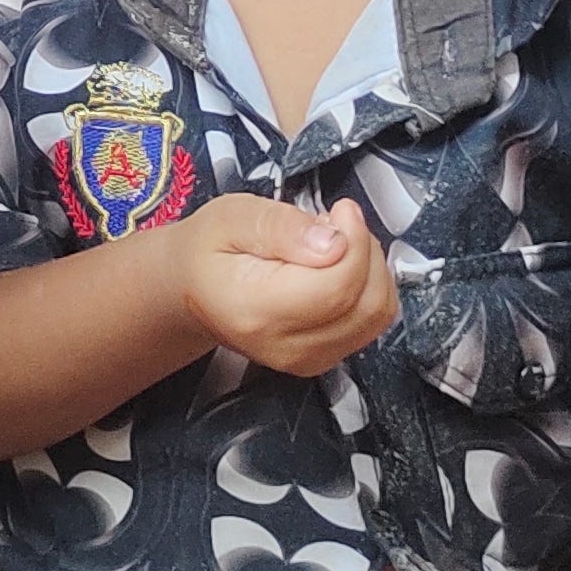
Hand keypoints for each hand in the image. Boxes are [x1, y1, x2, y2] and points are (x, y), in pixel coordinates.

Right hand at [163, 193, 394, 376]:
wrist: (193, 289)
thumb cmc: (209, 249)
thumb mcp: (232, 216)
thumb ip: (282, 226)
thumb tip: (334, 244)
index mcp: (256, 311)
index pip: (338, 286)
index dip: (354, 241)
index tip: (339, 211)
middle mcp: (286, 347)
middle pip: (366, 304)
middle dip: (365, 251)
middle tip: (336, 222)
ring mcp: (308, 360)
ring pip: (377, 314)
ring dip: (370, 268)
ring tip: (333, 244)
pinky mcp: (325, 358)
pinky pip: (373, 323)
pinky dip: (368, 287)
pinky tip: (336, 267)